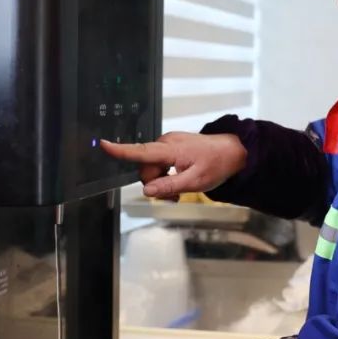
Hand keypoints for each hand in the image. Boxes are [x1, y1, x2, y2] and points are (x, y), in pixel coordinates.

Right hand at [102, 132, 246, 198]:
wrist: (234, 152)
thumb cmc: (217, 163)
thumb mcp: (195, 181)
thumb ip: (169, 186)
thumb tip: (147, 190)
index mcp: (170, 149)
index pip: (140, 151)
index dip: (120, 150)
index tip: (103, 145)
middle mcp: (166, 144)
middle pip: (146, 169)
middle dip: (155, 184)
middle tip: (173, 195)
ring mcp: (169, 146)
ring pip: (152, 170)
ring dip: (162, 183)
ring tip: (179, 190)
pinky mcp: (172, 149)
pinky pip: (160, 166)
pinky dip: (166, 176)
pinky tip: (178, 183)